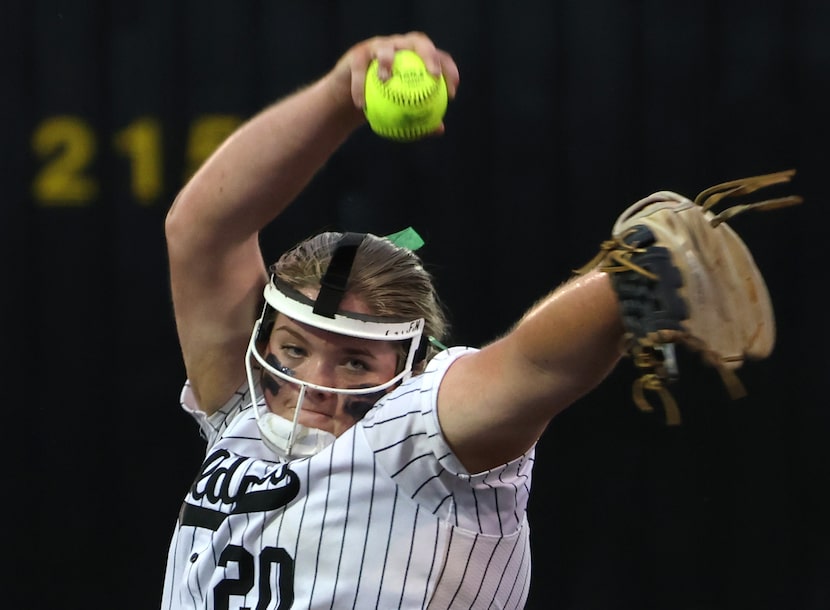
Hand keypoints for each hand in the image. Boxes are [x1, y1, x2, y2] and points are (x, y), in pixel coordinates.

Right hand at [331, 32, 459, 117]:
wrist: (353, 96)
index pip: (438, 56)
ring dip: (387, 61)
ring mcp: (378, 47)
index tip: (452, 93)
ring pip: (385, 48)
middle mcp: (400, 46)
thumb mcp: (401, 111)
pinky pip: (359, 69)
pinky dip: (359, 86)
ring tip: (386, 79)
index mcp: (415, 57)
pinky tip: (361, 104)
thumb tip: (439, 129)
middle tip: (433, 75)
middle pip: (418, 42)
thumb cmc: (383, 103)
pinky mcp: (358, 55)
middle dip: (429, 55)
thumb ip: (419, 117)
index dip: (448, 70)